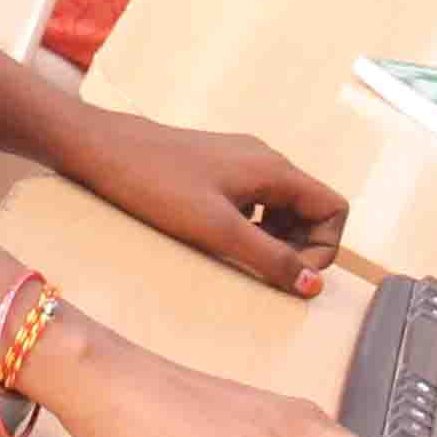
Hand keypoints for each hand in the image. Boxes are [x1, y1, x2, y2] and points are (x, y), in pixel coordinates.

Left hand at [68, 111, 345, 295]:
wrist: (102, 150)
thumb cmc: (156, 185)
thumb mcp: (218, 230)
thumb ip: (270, 258)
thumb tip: (315, 286)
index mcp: (275, 169)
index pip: (334, 208)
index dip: (323, 248)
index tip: (289, 274)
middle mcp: (265, 160)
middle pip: (311, 209)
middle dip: (299, 247)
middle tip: (263, 272)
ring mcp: (241, 162)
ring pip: (283, 207)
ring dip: (275, 240)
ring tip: (241, 258)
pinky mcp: (217, 169)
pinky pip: (256, 202)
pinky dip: (251, 226)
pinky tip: (220, 239)